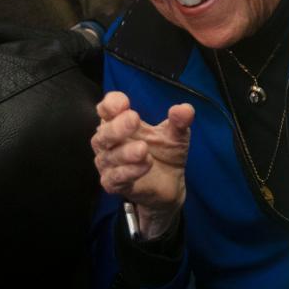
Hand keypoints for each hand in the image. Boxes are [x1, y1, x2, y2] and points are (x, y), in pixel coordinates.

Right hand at [91, 91, 194, 238]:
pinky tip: (146, 165)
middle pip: (103, 134)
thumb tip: (185, 109)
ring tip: (143, 148)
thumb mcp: (176, 135)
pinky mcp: (115, 185)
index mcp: (120, 124)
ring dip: (125, 152)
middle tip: (134, 119)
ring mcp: (110, 165)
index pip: (106, 109)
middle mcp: (110, 143)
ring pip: (108, 157)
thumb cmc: (166, 153)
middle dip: (116, 127)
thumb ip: (180, 121)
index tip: (124, 103)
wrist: (171, 184)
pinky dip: (130, 171)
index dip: (111, 104)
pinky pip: (116, 178)